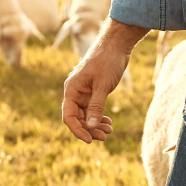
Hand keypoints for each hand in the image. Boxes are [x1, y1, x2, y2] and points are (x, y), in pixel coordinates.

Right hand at [61, 19, 146, 143]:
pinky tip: (108, 122)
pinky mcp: (94, 91)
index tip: (89, 140)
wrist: (116, 45)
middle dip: (89, 129)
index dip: (77, 130)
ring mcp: (85, 92)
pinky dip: (99, 117)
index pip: (69, 116)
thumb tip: (91, 127)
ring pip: (86, 115)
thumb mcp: (103, 85)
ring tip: (109, 131)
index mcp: (72, 89)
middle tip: (104, 137)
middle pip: (77, 118)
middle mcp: (76, 92)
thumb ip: (96, 106)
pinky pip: (93, 109)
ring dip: (96, 125)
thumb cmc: (107, 61)